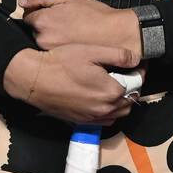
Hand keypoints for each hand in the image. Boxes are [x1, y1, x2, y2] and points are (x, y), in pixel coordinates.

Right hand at [4, 44, 145, 126]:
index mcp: (111, 92)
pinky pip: (104, 121)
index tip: (136, 65)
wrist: (33, 79)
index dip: (138, 73)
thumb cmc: (61, 62)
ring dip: (121, 102)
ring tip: (112, 86)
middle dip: (131, 88)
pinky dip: (108, 112)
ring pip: (118, 113)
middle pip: (130, 101)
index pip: (136, 84)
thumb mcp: (92, 51)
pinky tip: (100, 98)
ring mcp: (92, 118)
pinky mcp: (80, 121)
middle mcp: (104, 109)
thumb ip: (119, 55)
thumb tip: (136, 59)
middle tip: (124, 75)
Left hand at [21, 0, 141, 56]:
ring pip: (41, 39)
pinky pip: (50, 50)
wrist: (114, 34)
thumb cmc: (93, 13)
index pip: (28, 14)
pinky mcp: (58, 60)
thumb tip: (22, 1)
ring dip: (50, 35)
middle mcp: (41, 38)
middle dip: (44, 23)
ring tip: (69, 32)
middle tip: (64, 21)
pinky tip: (70, 41)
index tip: (54, 11)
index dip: (40, 10)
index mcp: (42, 20)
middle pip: (33, 28)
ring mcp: (49, 52)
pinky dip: (56, 45)